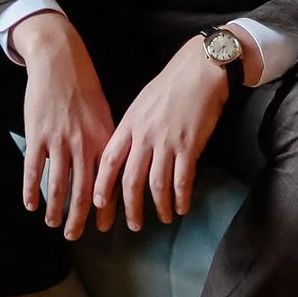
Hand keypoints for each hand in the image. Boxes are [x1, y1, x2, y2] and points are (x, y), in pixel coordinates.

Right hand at [8, 11, 114, 241]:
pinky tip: (30, 204)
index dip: (105, 208)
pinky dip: (31, 190)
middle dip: (79, 218)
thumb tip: (112, 171)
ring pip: (58, 185)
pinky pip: (34, 170)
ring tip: (53, 223)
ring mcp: (59, 141)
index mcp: (103, 140)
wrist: (60, 61)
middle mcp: (83, 144)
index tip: (103, 227)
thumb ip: (107, 143)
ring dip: (55, 209)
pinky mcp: (37, 135)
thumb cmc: (84, 88)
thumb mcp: (104, 114)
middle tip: (74, 236)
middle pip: (82, 191)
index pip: (107, 181)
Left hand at [93, 39, 230, 233]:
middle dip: (130, 207)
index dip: (102, 185)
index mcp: (129, 124)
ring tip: (164, 218)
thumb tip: (123, 155)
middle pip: (131, 180)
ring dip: (159, 207)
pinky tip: (182, 207)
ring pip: (156, 185)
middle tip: (133, 225)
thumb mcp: (141, 104)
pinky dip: (181, 197)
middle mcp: (144, 135)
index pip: (109, 160)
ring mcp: (167, 141)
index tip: (98, 205)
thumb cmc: (170, 86)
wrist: (199, 71)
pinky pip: (182, 180)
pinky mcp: (189, 146)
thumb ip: (132, 130)